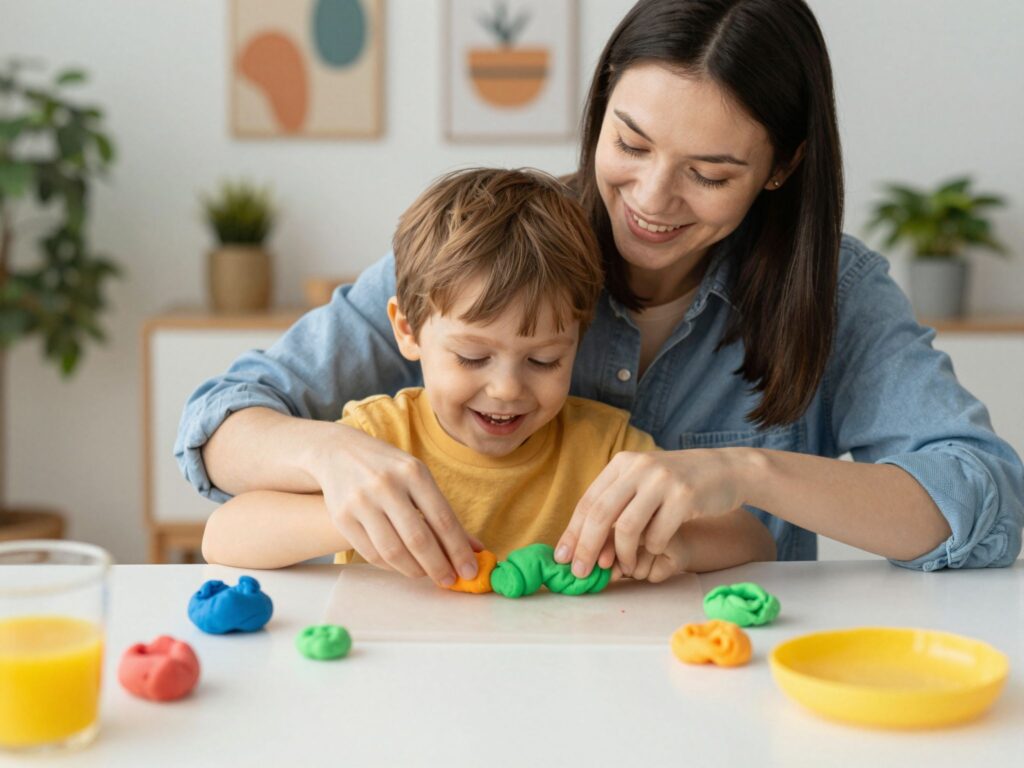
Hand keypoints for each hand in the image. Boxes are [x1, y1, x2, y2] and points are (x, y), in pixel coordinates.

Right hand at [315, 424, 478, 585]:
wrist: (338, 451)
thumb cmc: (388, 468)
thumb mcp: (418, 477)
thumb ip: (443, 512)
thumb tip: (475, 549)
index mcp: (413, 472)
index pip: (442, 519)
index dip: (458, 550)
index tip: (470, 571)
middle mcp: (386, 485)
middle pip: (418, 539)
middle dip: (439, 566)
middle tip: (450, 581)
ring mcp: (361, 501)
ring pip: (393, 551)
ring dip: (415, 570)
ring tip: (426, 574)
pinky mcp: (342, 517)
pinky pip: (371, 554)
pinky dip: (392, 566)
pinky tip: (403, 565)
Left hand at [555, 448, 746, 577]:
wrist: (726, 470)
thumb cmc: (677, 485)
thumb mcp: (644, 482)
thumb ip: (617, 505)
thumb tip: (584, 546)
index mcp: (622, 463)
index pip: (588, 501)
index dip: (572, 532)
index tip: (563, 558)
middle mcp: (639, 468)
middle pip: (601, 514)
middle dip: (587, 547)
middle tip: (582, 572)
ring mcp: (662, 481)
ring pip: (627, 527)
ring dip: (621, 554)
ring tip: (624, 567)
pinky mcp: (685, 496)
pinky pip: (657, 534)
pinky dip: (651, 549)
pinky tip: (654, 550)